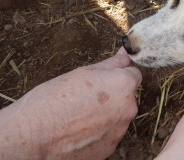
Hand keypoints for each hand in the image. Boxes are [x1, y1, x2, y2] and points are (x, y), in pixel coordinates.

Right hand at [0, 47, 141, 159]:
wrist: (32, 137)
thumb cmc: (52, 101)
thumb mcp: (82, 73)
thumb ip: (110, 64)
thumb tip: (125, 54)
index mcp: (124, 86)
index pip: (133, 75)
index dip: (117, 76)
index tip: (103, 80)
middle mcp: (128, 109)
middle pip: (127, 97)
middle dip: (112, 96)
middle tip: (85, 99)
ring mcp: (120, 131)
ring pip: (117, 117)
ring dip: (105, 115)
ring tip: (78, 116)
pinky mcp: (110, 148)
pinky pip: (108, 135)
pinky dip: (97, 133)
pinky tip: (78, 131)